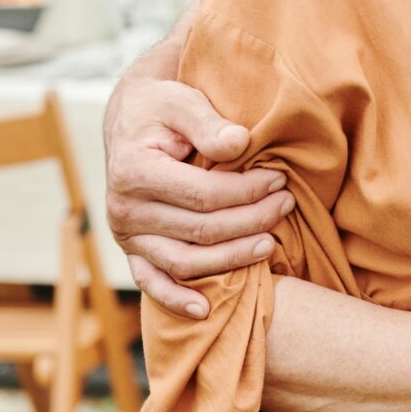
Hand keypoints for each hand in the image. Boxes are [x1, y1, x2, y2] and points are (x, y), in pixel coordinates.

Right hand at [104, 66, 292, 317]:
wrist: (131, 118)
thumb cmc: (162, 107)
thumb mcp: (182, 101)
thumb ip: (209, 123)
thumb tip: (240, 144)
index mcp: (133, 171)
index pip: (204, 194)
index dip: (247, 191)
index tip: (279, 178)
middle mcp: (123, 210)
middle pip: (201, 230)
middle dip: (251, 220)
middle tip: (286, 203)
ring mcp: (126, 236)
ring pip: (184, 262)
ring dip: (231, 259)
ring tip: (270, 244)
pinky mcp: (131, 250)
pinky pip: (152, 282)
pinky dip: (176, 300)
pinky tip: (205, 310)